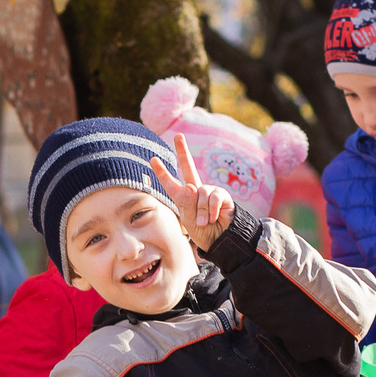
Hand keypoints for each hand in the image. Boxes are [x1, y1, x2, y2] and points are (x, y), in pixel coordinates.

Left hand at [147, 135, 236, 250]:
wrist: (220, 241)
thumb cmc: (203, 233)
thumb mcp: (189, 220)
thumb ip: (187, 203)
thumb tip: (191, 186)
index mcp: (184, 198)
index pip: (171, 183)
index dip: (162, 172)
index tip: (153, 159)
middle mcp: (197, 190)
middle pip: (189, 166)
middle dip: (183, 150)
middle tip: (178, 135)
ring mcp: (209, 191)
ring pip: (200, 193)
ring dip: (201, 212)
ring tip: (204, 223)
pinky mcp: (222, 196)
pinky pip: (212, 198)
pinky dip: (210, 211)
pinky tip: (214, 219)